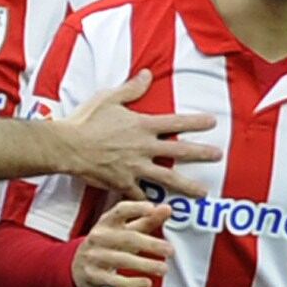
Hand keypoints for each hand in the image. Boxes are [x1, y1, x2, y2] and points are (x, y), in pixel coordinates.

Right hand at [51, 71, 220, 192]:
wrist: (68, 146)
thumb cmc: (86, 120)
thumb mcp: (109, 98)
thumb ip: (131, 89)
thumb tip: (147, 75)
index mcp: (142, 125)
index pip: (176, 122)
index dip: (196, 122)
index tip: (212, 123)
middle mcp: (144, 147)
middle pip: (179, 152)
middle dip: (201, 153)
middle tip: (218, 156)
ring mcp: (135, 167)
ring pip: (167, 179)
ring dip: (187, 186)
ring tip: (202, 193)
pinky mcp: (123, 183)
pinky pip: (140, 195)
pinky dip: (149, 204)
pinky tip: (160, 211)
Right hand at [71, 198, 172, 286]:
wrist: (78, 268)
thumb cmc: (108, 245)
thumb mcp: (124, 230)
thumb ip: (146, 220)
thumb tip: (167, 209)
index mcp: (107, 222)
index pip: (120, 210)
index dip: (135, 208)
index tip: (151, 208)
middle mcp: (99, 237)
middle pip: (127, 238)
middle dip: (150, 244)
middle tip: (170, 250)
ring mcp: (95, 257)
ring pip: (122, 260)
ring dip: (145, 264)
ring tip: (163, 269)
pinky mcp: (94, 276)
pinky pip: (114, 281)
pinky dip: (132, 283)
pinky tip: (147, 283)